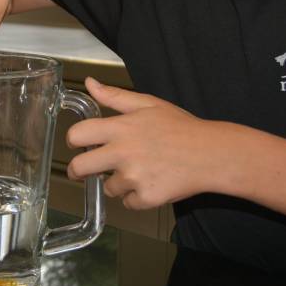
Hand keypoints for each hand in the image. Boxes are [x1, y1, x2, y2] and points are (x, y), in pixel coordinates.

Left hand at [66, 77, 228, 209]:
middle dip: (77, 171)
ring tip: (141, 170)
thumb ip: (114, 96)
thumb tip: (89, 83)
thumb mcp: (148, 104)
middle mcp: (123, 153)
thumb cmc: (181, 127)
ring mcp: (134, 178)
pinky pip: (128, 203)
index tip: (76, 144)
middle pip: (80, 168)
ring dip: (118, 183)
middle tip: (84, 170)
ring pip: (108, 188)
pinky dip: (137, 197)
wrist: (213, 154)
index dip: (73, 140)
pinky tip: (152, 183)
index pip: (78, 134)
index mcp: (121, 128)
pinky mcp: (147, 198)